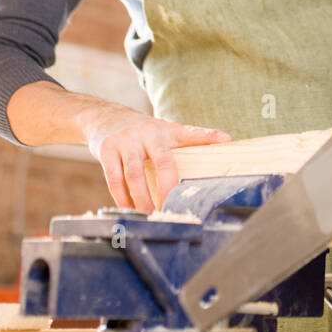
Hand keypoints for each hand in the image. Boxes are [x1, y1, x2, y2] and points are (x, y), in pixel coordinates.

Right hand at [78, 103, 230, 211]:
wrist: (104, 116)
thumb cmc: (143, 131)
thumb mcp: (165, 130)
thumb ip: (189, 139)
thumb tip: (226, 142)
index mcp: (166, 129)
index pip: (190, 133)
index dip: (208, 135)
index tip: (225, 139)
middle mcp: (147, 132)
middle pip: (162, 162)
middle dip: (168, 188)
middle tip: (172, 209)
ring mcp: (125, 140)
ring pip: (135, 175)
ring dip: (143, 199)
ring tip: (151, 215)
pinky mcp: (106, 149)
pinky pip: (114, 179)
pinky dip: (123, 198)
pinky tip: (129, 209)